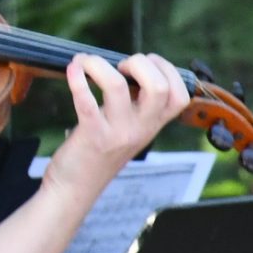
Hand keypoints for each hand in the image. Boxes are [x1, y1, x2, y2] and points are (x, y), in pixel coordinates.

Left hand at [41, 52, 190, 206]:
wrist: (75, 188)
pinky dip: (77, 79)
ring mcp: (117, 133)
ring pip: (118, 86)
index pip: (180, 96)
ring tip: (88, 63)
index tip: (146, 64)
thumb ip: (135, 105)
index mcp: (152, 125)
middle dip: (141, 63)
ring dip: (100, 64)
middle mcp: (140, 129)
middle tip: (121, 66)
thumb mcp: (129, 130)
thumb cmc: (99, 152)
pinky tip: (72, 69)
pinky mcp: (91, 135)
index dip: (167, 70)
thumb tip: (125, 66)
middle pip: (159, 87)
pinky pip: (86, 101)